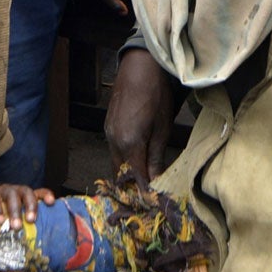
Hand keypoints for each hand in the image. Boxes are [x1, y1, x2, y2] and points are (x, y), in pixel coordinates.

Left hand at [0, 184, 53, 229]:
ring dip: (30, 205)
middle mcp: (7, 191)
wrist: (1, 207)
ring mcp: (21, 191)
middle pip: (11, 196)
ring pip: (27, 192)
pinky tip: (51, 203)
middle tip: (16, 226)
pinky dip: (46, 195)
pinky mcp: (33, 194)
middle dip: (14, 211)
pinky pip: (41, 192)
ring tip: (32, 220)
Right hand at [104, 48, 175, 183]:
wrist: (140, 66)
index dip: (144, 193)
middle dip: (134, 188)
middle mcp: (113, 141)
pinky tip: (137, 162)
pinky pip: (115, 151)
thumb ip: (156, 158)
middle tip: (151, 196)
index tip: (154, 205)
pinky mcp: (108, 127)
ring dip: (129, 175)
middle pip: (121, 175)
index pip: (135, 178)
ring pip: (116, 164)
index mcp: (128, 143)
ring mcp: (108, 133)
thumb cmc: (157, 95)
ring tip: (146, 182)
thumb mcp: (162, 129)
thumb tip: (156, 183)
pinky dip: (125, 161)